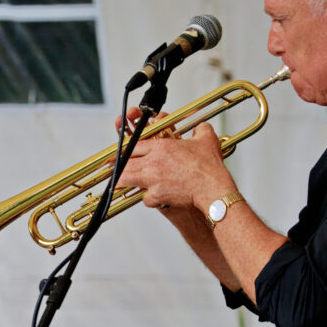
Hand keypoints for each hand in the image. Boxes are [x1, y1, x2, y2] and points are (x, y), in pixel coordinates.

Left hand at [116, 121, 234, 210]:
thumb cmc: (209, 167)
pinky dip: (149, 199)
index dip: (125, 151)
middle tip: (115, 170)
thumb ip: (201, 129)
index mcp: (161, 147)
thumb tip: (202, 126)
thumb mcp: (207, 140)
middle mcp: (153, 162)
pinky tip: (154, 198)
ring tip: (119, 184)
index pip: (134, 145)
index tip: (120, 154)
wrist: (212, 188)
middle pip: (126, 163)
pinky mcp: (157, 195)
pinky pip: (146, 198)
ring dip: (123, 182)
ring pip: (128, 179)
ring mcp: (153, 179)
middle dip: (118, 167)